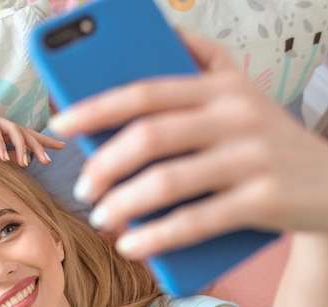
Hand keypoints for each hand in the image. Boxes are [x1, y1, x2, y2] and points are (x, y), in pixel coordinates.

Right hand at [0, 109, 62, 166]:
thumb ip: (5, 158)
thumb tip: (25, 163)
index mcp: (2, 132)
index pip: (28, 135)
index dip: (44, 140)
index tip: (61, 147)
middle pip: (24, 131)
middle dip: (38, 145)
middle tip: (48, 160)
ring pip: (12, 129)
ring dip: (21, 147)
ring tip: (25, 163)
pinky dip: (0, 143)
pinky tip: (5, 157)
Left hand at [48, 31, 327, 257]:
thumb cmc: (267, 140)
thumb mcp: (242, 93)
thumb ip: (204, 63)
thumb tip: (158, 40)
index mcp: (222, 87)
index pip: (145, 92)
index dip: (96, 107)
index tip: (61, 122)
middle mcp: (237, 116)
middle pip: (150, 137)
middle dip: (104, 164)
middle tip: (82, 187)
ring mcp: (252, 158)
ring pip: (168, 181)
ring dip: (123, 204)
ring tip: (100, 217)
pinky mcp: (264, 200)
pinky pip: (195, 221)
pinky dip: (156, 236)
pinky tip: (130, 245)